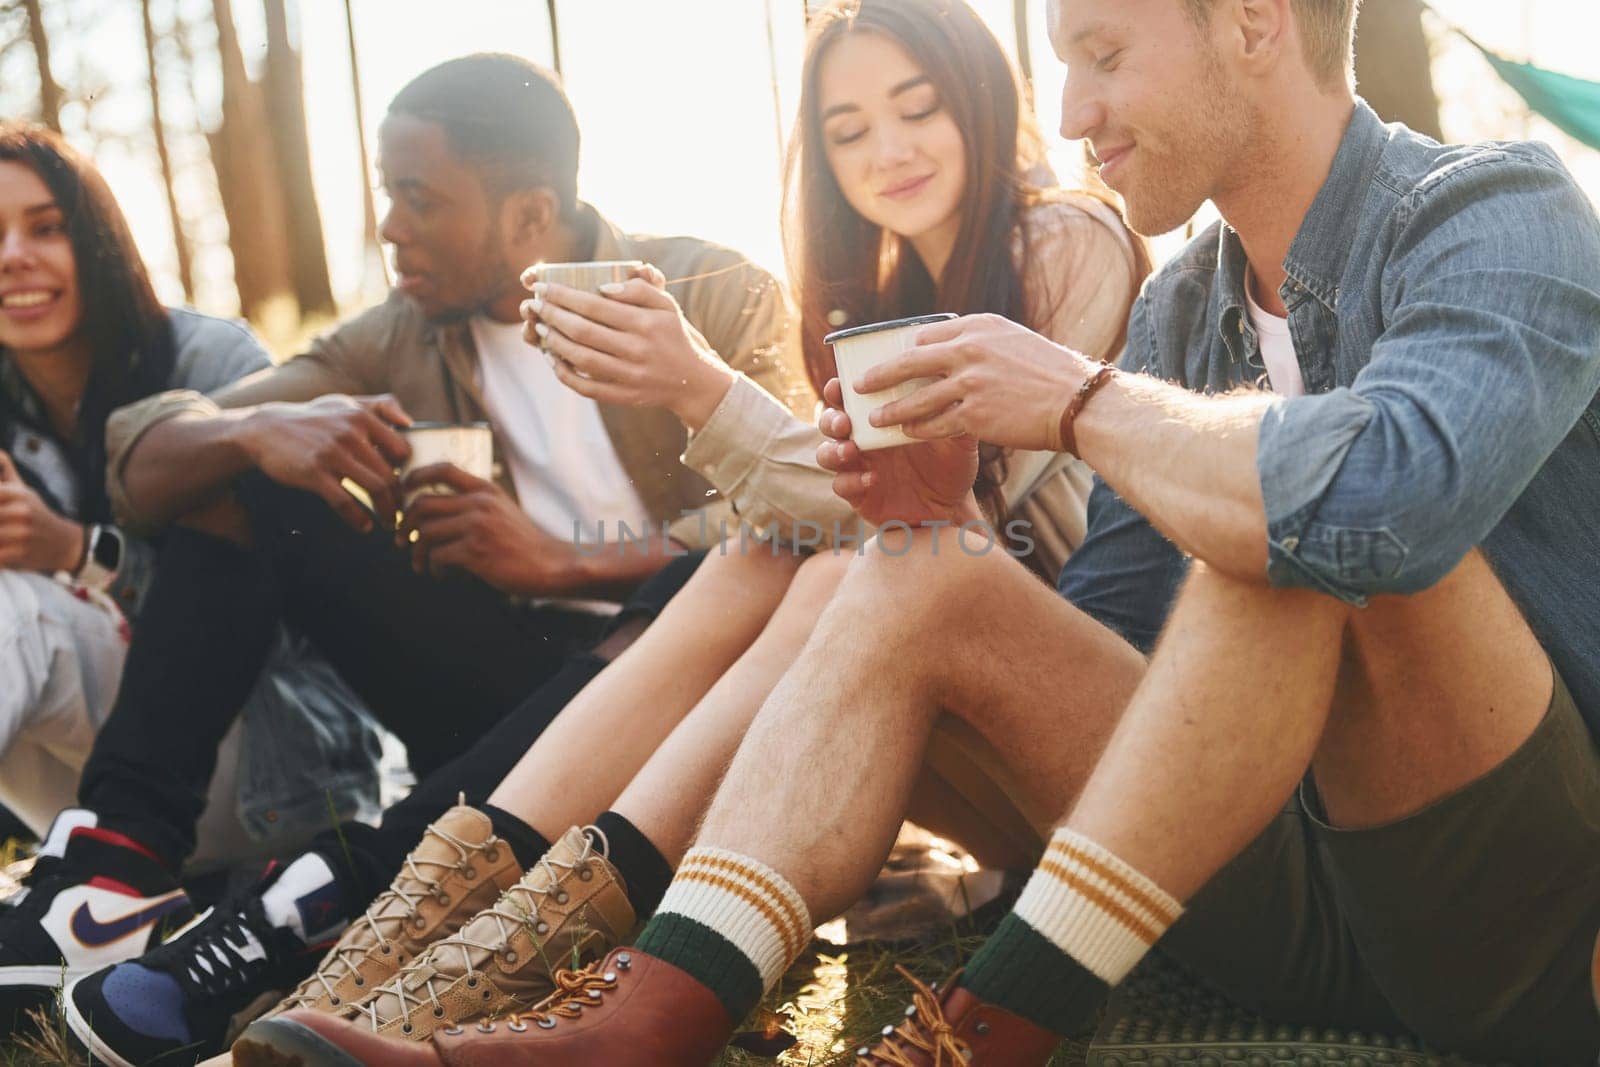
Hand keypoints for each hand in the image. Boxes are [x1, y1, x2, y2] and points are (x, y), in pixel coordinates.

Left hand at [0, 451, 86, 572]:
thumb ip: (6, 471)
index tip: (0, 511)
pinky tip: (2, 551)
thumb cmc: (38, 516)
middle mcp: (21, 511)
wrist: (66, 544)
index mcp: (18, 494)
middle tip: (1, 521)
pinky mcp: (21, 553)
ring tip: (2, 536)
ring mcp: (21, 533)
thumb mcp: (25, 492)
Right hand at [238, 394, 412, 531]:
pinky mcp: (314, 473)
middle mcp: (350, 434)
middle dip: (399, 499)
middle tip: (401, 512)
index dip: (406, 471)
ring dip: (386, 511)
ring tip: (388, 521)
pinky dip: (358, 519)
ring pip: (375, 488)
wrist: (265, 429)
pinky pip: (345, 502)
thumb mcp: (345, 403)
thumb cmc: (312, 419)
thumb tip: (409, 422)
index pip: (402, 450)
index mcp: (361, 417)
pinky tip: (364, 526)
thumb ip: (380, 406)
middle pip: (391, 474)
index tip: (404, 485)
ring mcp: (332, 454)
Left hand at [398, 463, 578, 594]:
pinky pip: (438, 556)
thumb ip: (475, 503)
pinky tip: (441, 574)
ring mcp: (477, 527)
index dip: (415, 477)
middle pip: (423, 504)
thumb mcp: (502, 509)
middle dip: (405, 523)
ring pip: (425, 532)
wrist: (549, 564)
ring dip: (417, 551)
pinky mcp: (475, 552)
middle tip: (402, 538)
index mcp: (486, 490)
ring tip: (420, 563)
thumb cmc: (523, 542)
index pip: (442, 469)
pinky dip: (434, 567)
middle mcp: (479, 503)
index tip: (402, 492)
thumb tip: (434, 509)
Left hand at [519, 263, 734, 430]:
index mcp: (645, 323)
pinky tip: (553, 360)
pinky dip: (565, 374)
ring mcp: (629, 376)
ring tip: (542, 327)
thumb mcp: (666, 306)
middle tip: (535, 305)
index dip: (563, 296)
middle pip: (582, 331)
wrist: (692, 381)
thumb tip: (602, 288)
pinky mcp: (624, 396)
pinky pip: (587, 387)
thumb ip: (639, 290)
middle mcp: (636, 350)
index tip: (543, 288)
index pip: (594, 306)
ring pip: (581, 358)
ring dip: (555, 342)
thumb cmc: (673, 335)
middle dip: (552, 315)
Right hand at [816, 378, 980, 527]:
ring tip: (851, 450)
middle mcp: (863, 440)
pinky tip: (871, 478)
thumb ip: (951, 413)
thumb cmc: (951, 464)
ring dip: (832, 450)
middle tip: (844, 422)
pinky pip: (841, 486)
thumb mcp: (956, 436)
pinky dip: (851, 481)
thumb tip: (953, 386)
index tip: (840, 384)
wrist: (953, 505)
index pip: (850, 398)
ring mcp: (858, 467)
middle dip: (830, 419)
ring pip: (825, 454)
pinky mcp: (858, 494)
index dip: (838, 390)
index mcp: (880, 418)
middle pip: (830, 422)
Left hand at [856, 313, 1097, 451]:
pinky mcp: (975, 415)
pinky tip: (907, 434)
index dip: (905, 350)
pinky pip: (934, 424)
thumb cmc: (1051, 373)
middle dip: (880, 375)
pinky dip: (917, 430)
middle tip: (859, 385)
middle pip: (909, 362)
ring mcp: (970, 383)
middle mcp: (969, 350)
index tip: (891, 360)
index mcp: (979, 326)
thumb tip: (952, 350)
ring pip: (916, 398)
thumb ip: (981, 343)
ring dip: (891, 410)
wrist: (1078, 402)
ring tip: (874, 418)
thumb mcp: (1015, 341)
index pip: (927, 334)